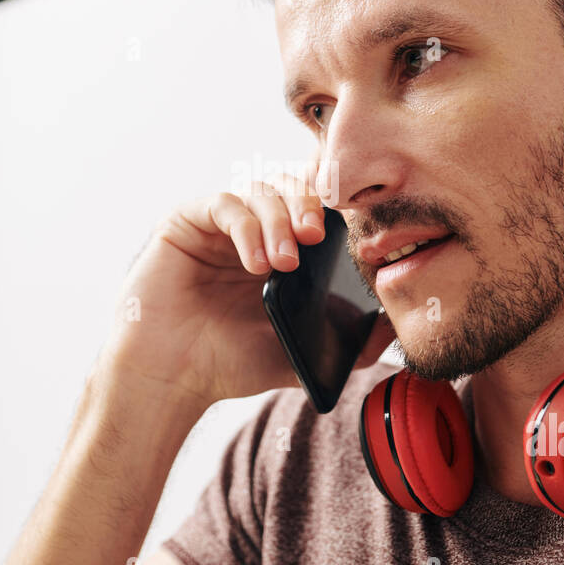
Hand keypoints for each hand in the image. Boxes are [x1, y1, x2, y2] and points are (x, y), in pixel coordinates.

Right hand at [94, 161, 395, 409]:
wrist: (172, 379)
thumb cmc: (228, 364)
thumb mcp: (299, 353)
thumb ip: (344, 343)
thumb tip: (391, 328)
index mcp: (279, 249)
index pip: (312, 205)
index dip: (332, 204)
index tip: (352, 226)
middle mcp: (250, 229)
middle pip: (289, 185)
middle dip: (308, 204)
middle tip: (316, 237)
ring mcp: (217, 223)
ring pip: (259, 189)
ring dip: (279, 220)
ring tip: (285, 264)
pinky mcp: (185, 222)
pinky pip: (223, 203)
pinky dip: (246, 227)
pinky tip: (256, 264)